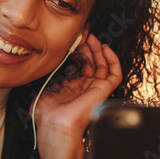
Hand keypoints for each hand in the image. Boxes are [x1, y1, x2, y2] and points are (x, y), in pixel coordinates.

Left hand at [34, 33, 121, 158]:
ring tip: (92, 38)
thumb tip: (48, 59)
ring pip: (104, 65)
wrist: (56, 124)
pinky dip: (113, 60)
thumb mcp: (44, 87)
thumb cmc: (47, 112)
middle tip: (83, 35)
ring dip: (99, 50)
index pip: (79, 64)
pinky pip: (115, 74)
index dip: (78, 51)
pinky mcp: (104, 90)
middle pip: (92, 62)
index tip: (73, 39)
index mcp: (72, 86)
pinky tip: (105, 48)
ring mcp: (95, 88)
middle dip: (88, 47)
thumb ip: (49, 74)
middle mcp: (85, 87)